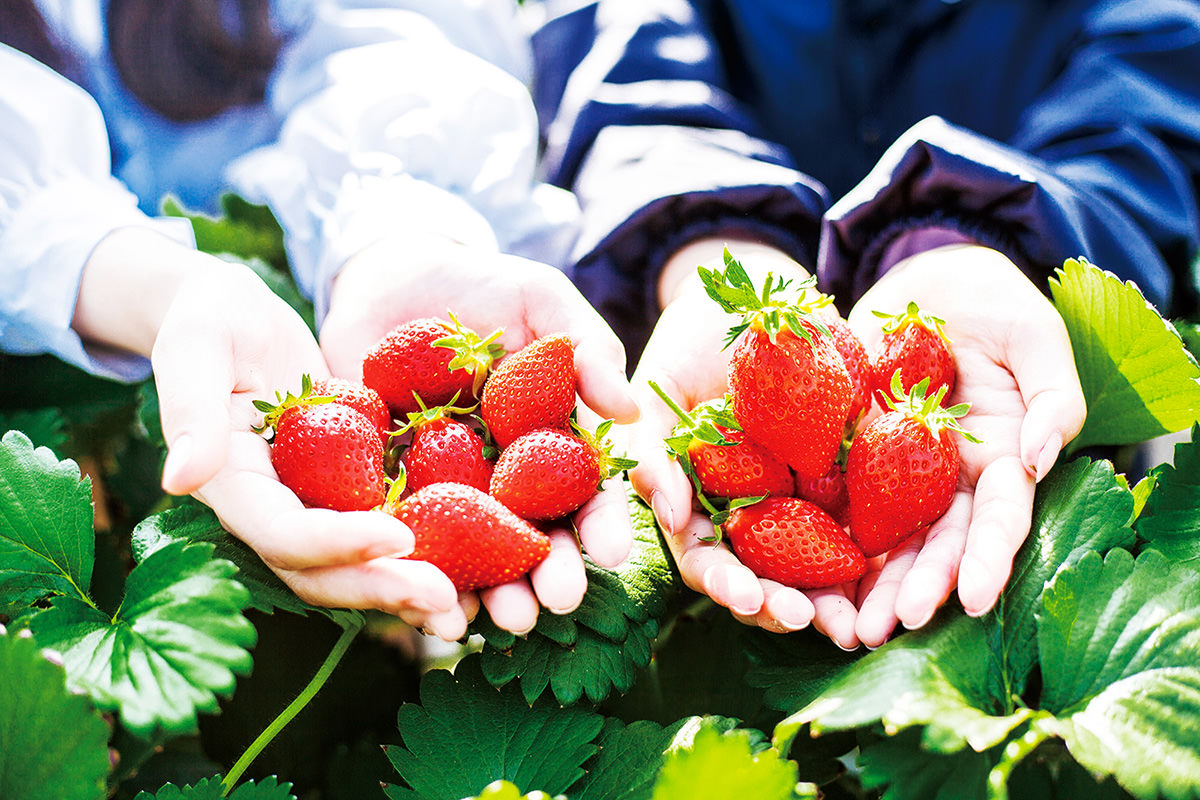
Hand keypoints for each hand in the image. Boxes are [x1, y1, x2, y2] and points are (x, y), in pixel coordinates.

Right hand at [72, 228, 470, 638]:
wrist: (235, 318)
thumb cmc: (209, 319)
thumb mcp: (196, 348)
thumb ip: (189, 410)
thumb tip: (178, 480)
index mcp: (233, 486)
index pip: (283, 532)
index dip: (336, 543)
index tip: (397, 536)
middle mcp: (273, 510)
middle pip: (324, 571)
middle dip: (382, 589)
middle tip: (445, 603)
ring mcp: (313, 506)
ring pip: (358, 567)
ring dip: (407, 591)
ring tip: (462, 611)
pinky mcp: (349, 490)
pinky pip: (387, 530)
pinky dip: (427, 552)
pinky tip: (477, 568)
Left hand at [319, 233, 639, 634]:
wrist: (387, 279)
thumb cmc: (480, 286)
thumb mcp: (541, 301)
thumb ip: (588, 347)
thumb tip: (629, 411)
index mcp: (554, 443)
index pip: (588, 492)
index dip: (604, 522)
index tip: (613, 550)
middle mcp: (509, 480)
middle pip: (539, 537)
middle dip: (554, 573)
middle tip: (560, 601)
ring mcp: (450, 492)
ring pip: (479, 555)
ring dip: (496, 593)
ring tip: (506, 620)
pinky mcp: (391, 494)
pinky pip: (408, 541)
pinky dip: (420, 576)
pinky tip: (431, 608)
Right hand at [624, 237, 861, 648]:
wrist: (757, 295)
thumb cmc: (690, 342)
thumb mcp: (655, 394)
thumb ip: (651, 454)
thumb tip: (670, 519)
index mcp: (698, 503)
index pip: (708, 559)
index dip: (727, 583)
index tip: (750, 598)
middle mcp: (749, 511)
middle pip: (765, 575)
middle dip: (785, 606)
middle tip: (811, 621)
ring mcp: (797, 496)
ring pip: (815, 563)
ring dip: (832, 597)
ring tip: (855, 623)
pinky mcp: (847, 474)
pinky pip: (866, 517)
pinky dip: (878, 548)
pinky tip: (895, 565)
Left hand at [846, 244, 1085, 646]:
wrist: (923, 282)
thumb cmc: (993, 305)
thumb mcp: (1036, 338)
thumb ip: (1053, 397)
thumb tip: (1040, 460)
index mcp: (997, 462)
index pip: (994, 522)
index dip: (984, 561)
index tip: (971, 599)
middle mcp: (944, 481)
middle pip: (931, 545)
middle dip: (912, 590)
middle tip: (884, 629)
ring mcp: (893, 472)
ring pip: (881, 538)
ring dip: (863, 584)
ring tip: (841, 626)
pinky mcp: (847, 454)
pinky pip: (831, 499)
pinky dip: (814, 536)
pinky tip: (794, 572)